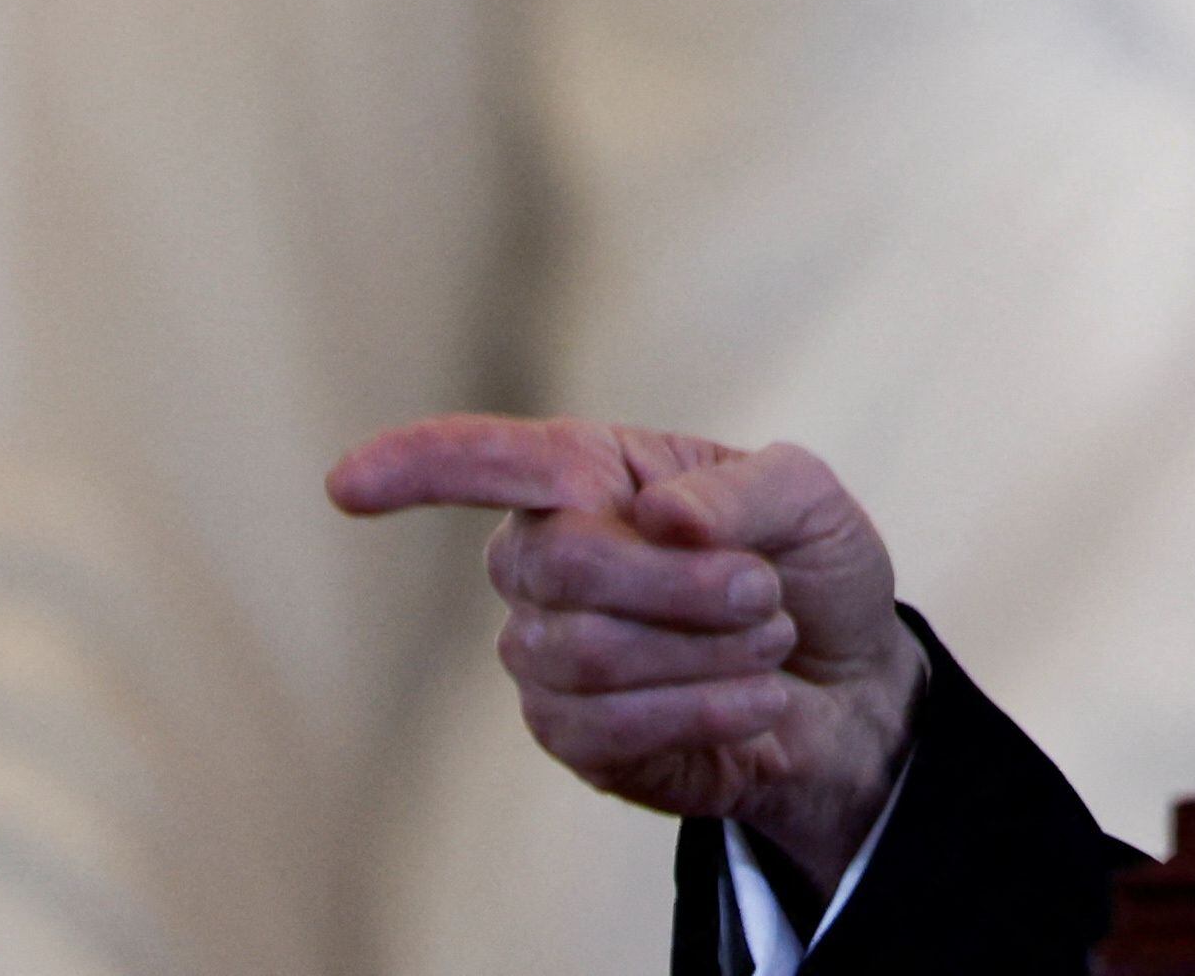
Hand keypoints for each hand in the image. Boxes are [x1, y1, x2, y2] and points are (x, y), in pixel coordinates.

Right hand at [329, 415, 926, 888]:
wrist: (847, 685)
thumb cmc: (811, 568)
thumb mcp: (810, 499)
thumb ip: (742, 491)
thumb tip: (653, 515)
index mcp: (594, 474)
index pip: (490, 461)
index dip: (419, 467)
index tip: (347, 484)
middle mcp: (548, 557)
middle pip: (558, 562)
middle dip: (680, 582)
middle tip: (767, 591)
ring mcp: (546, 650)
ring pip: (585, 652)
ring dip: (706, 650)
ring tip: (768, 641)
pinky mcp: (571, 734)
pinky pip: (606, 726)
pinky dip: (705, 708)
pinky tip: (757, 700)